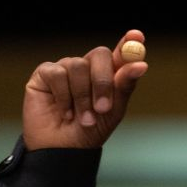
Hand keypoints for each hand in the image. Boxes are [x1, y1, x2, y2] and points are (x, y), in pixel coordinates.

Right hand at [23, 30, 147, 149]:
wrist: (64, 149)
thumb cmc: (92, 130)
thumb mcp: (113, 111)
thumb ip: (124, 86)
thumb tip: (140, 64)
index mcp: (110, 75)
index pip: (121, 53)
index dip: (129, 43)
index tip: (137, 37)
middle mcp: (88, 67)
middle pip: (100, 54)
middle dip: (103, 81)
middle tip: (103, 108)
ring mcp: (67, 69)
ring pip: (77, 65)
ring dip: (82, 97)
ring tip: (83, 119)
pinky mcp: (45, 74)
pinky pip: (57, 73)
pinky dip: (63, 96)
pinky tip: (64, 112)